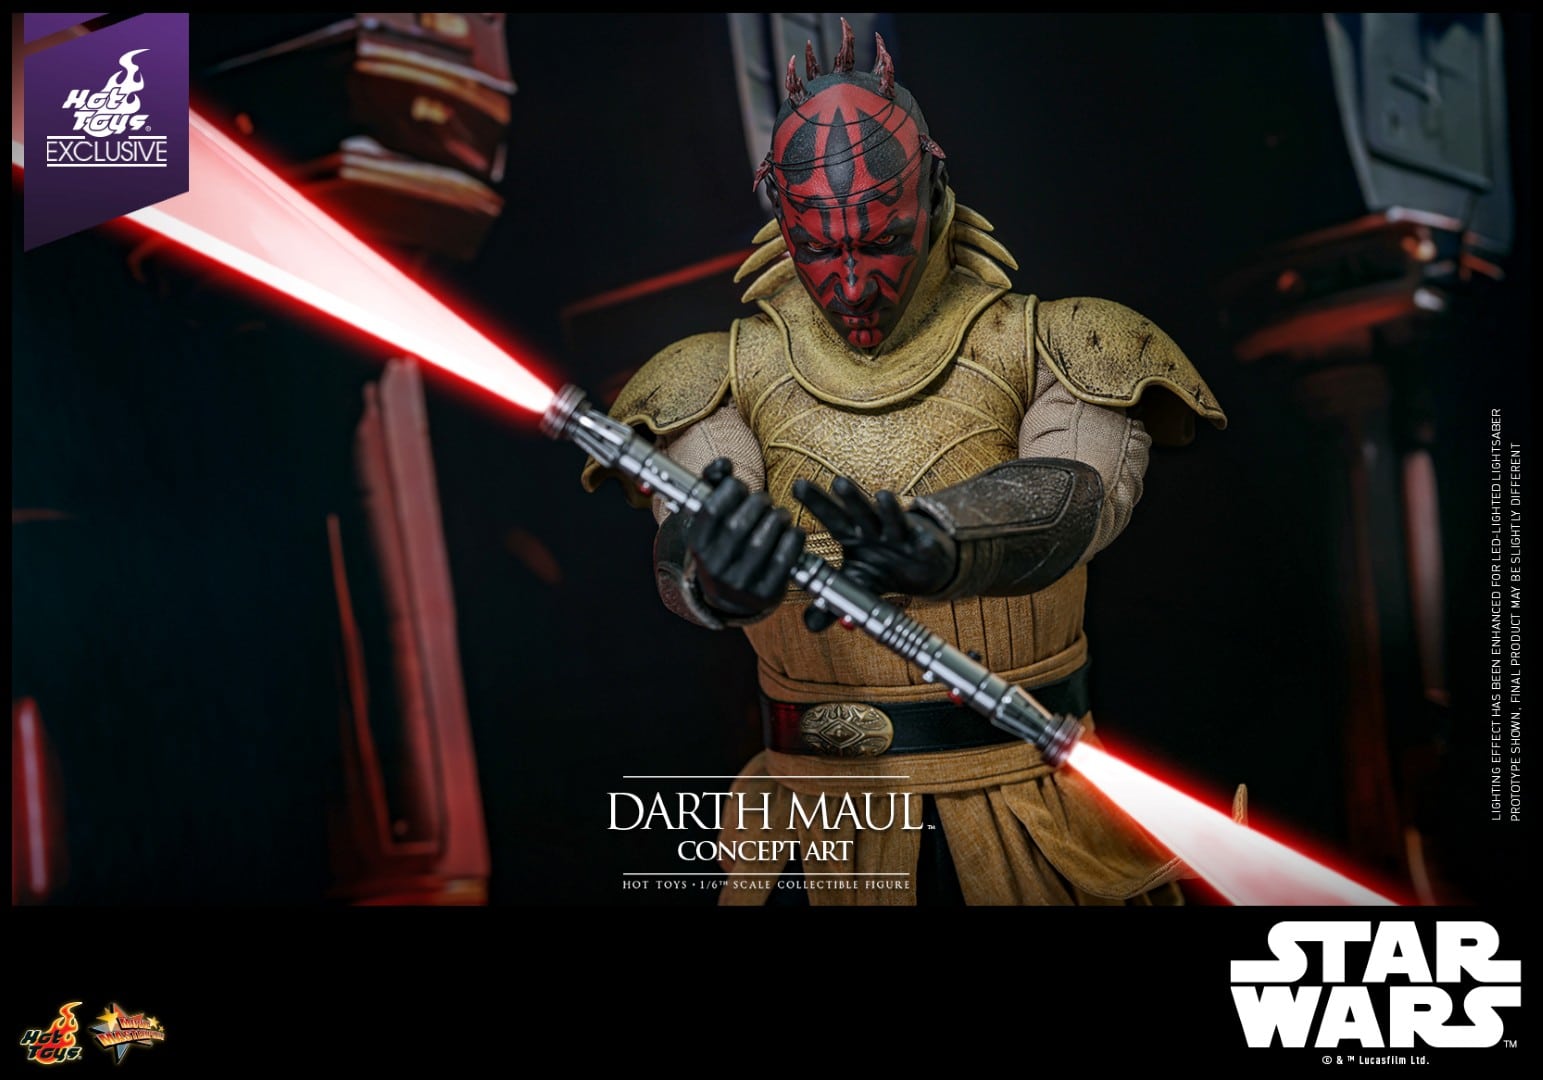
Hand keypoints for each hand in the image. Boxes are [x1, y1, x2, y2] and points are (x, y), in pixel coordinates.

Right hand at [687, 458, 804, 617]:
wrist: (733, 597)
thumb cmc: (725, 545)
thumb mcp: (713, 520)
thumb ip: (714, 485)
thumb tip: (724, 464)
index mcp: (698, 546)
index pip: (712, 510)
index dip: (730, 491)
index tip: (739, 486)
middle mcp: (715, 568)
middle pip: (738, 525)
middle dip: (757, 504)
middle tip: (765, 500)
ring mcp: (739, 584)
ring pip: (760, 543)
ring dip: (776, 519)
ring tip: (780, 514)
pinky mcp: (765, 594)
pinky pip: (783, 562)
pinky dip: (792, 540)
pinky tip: (793, 531)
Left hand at [793, 476, 957, 630]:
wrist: (921, 567)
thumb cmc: (881, 569)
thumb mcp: (854, 584)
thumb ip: (831, 603)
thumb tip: (808, 626)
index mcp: (853, 535)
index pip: (831, 517)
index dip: (816, 503)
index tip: (797, 485)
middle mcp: (874, 530)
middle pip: (860, 512)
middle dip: (850, 498)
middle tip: (838, 482)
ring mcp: (901, 536)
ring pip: (894, 521)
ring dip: (889, 511)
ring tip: (883, 496)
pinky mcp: (925, 548)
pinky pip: (925, 546)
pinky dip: (925, 545)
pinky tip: (923, 542)